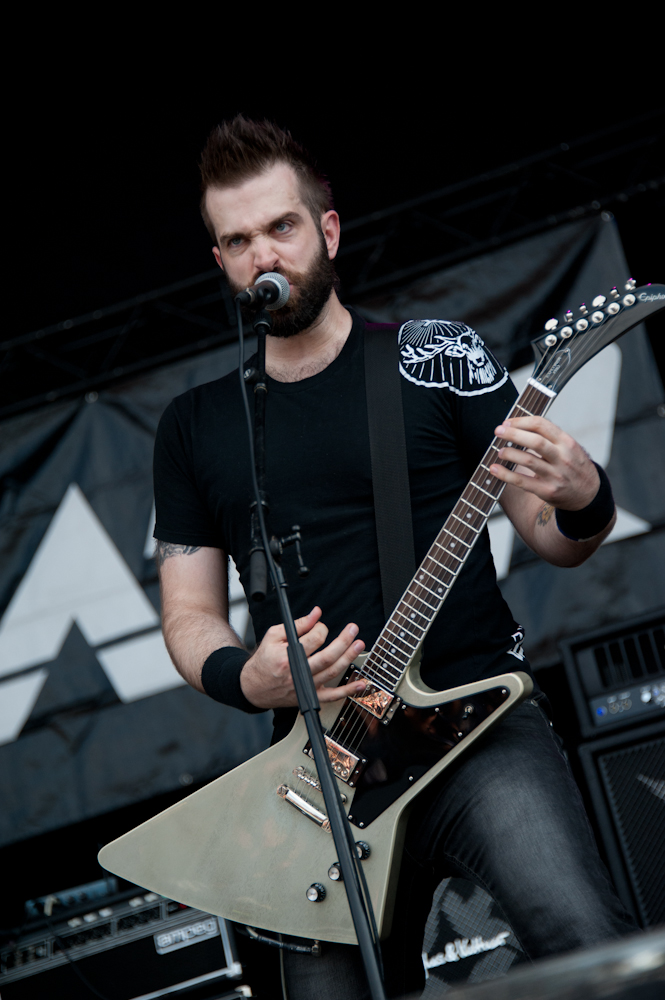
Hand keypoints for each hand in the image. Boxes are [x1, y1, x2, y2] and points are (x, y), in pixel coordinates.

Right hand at [239, 606, 365, 709]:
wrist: (254, 687)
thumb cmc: (264, 661)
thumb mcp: (273, 636)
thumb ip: (298, 624)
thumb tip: (316, 614)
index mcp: (287, 657)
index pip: (313, 640)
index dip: (321, 629)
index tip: (321, 625)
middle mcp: (297, 673)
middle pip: (327, 656)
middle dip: (343, 641)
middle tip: (353, 629)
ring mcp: (306, 687)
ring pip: (332, 672)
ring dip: (349, 658)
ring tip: (359, 645)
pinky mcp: (310, 697)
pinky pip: (333, 696)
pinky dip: (348, 690)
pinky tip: (360, 683)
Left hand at [490, 416, 598, 510]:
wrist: (589, 495)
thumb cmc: (574, 466)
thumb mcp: (570, 448)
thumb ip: (550, 437)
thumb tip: (519, 425)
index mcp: (567, 443)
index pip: (542, 425)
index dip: (521, 421)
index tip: (508, 422)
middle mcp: (562, 458)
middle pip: (535, 441)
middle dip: (513, 434)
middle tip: (498, 431)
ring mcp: (555, 475)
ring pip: (528, 461)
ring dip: (510, 453)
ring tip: (499, 451)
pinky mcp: (547, 491)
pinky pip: (522, 482)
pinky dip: (505, 475)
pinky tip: (494, 469)